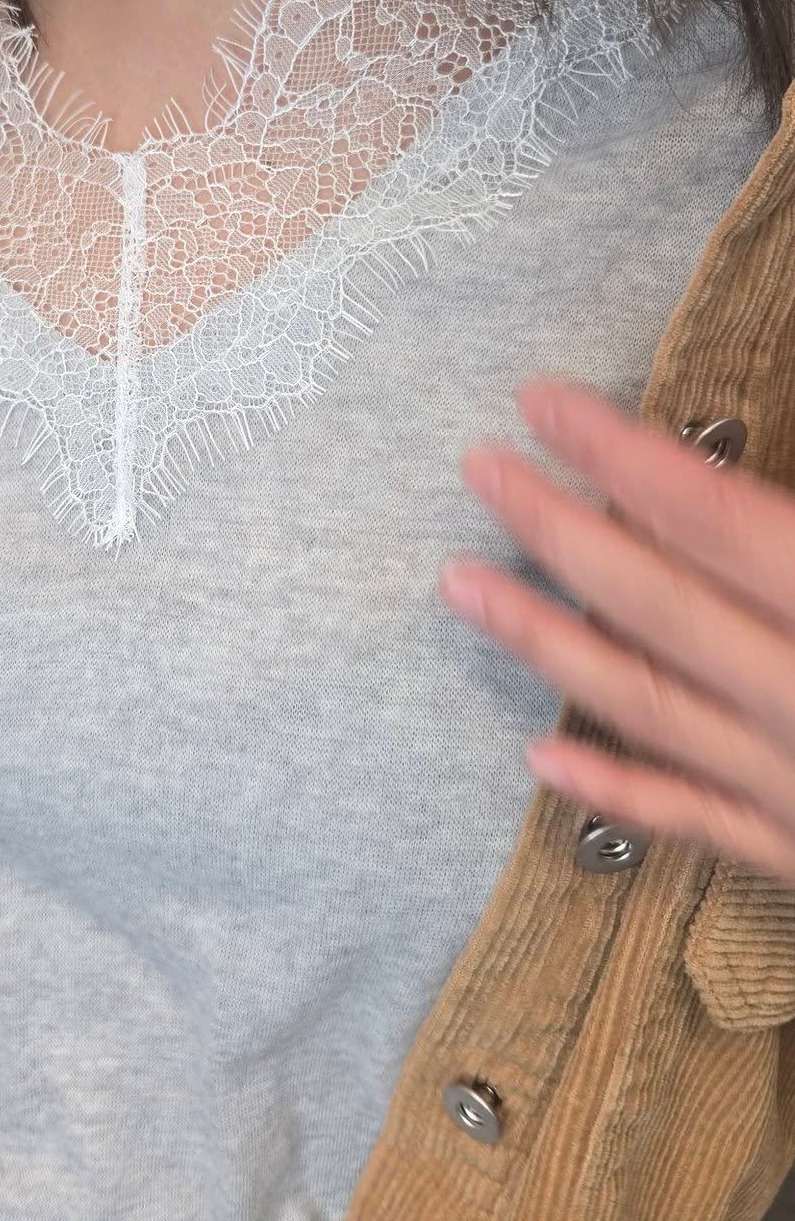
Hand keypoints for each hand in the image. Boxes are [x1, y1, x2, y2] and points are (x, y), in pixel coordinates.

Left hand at [438, 381, 794, 883]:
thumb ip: (789, 529)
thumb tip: (712, 494)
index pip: (714, 519)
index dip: (623, 455)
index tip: (542, 403)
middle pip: (658, 604)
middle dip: (558, 530)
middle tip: (480, 468)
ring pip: (649, 706)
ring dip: (546, 642)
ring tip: (459, 583)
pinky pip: (692, 818)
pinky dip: (613, 786)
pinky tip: (539, 754)